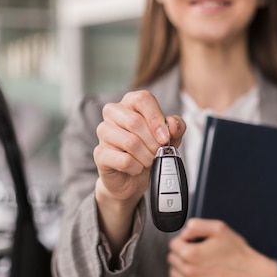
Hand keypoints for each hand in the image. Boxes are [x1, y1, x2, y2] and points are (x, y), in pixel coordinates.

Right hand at [94, 90, 184, 206]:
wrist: (134, 177)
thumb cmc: (150, 150)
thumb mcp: (171, 137)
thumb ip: (177, 127)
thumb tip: (172, 125)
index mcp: (130, 102)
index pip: (143, 99)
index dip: (156, 119)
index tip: (165, 138)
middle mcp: (113, 112)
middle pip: (135, 122)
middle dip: (153, 142)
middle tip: (159, 153)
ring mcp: (103, 132)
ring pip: (130, 142)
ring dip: (146, 156)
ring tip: (149, 161)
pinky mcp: (99, 153)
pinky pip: (124, 160)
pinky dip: (137, 168)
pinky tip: (136, 168)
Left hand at [167, 218, 276, 276]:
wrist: (251, 274)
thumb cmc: (237, 252)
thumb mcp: (219, 228)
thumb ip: (196, 225)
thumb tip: (183, 233)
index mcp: (192, 253)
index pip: (173, 244)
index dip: (184, 240)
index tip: (194, 242)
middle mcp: (189, 271)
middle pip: (171, 258)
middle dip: (182, 253)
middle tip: (198, 253)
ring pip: (172, 272)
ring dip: (180, 267)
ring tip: (197, 264)